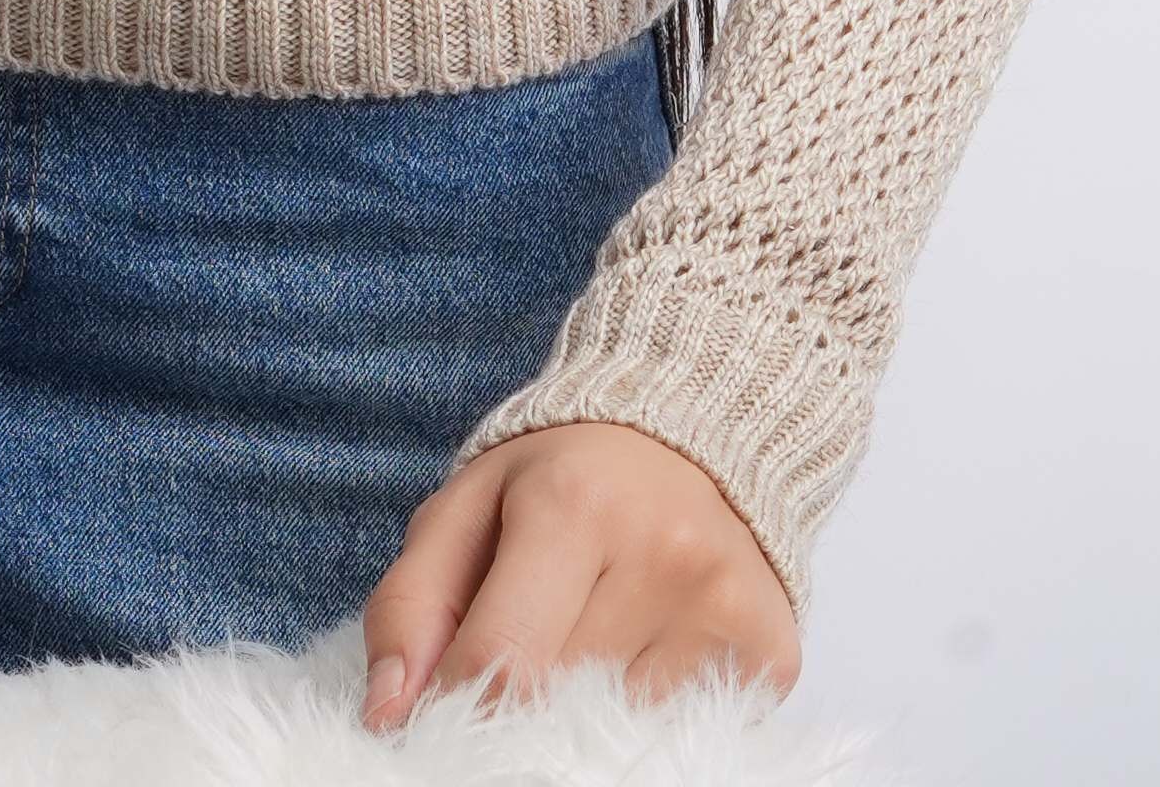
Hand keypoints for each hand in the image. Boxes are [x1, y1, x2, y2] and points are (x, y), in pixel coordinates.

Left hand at [358, 419, 799, 730]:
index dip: (454, 706)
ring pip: (623, 728)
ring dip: (589, 709)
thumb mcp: (466, 507)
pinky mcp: (773, 653)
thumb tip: (386, 715)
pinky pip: (690, 732)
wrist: (693, 427)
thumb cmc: (561, 477)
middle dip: (520, 703)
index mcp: (571, 505)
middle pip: (559, 702)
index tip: (438, 716)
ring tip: (587, 647)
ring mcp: (726, 607)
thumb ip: (410, 604)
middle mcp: (662, 553)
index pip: (499, 663)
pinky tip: (645, 658)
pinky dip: (652, 715)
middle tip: (519, 666)